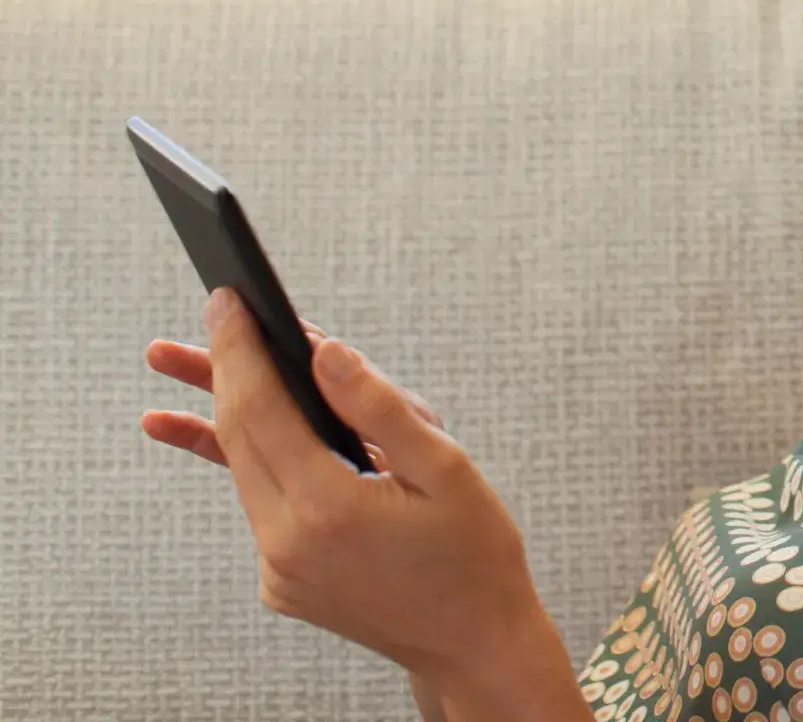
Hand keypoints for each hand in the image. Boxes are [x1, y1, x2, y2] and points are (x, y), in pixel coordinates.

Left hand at [142, 290, 574, 708]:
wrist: (474, 642)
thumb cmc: (474, 553)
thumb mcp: (446, 468)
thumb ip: (381, 407)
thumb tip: (324, 352)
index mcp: (330, 509)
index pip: (262, 409)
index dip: (241, 350)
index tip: (229, 302)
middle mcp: (288, 544)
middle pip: (238, 436)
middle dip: (220, 369)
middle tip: (213, 314)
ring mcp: (279, 570)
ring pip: (245, 469)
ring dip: (231, 412)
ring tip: (185, 365)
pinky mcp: (281, 582)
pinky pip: (262, 503)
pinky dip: (263, 458)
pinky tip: (243, 427)